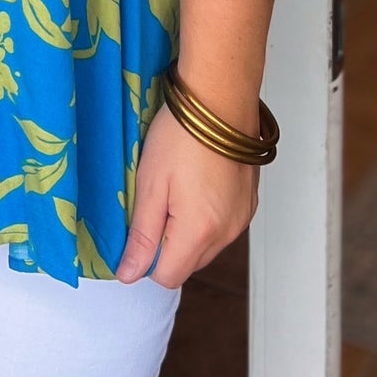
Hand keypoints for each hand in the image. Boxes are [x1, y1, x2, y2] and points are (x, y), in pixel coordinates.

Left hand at [114, 104, 259, 287]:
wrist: (219, 100)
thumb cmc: (180, 138)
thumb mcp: (150, 185)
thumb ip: (141, 235)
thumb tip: (128, 274)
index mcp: (199, 232)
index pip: (167, 276)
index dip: (145, 259)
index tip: (135, 229)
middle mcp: (227, 233)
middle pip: (188, 263)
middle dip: (166, 245)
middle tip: (152, 202)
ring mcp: (242, 218)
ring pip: (205, 246)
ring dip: (186, 231)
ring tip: (173, 189)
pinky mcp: (248, 203)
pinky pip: (221, 226)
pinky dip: (204, 217)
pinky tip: (194, 185)